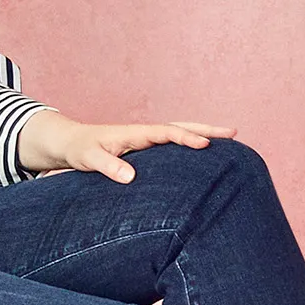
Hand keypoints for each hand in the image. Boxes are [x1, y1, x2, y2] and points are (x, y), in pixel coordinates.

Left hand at [14, 109, 223, 182]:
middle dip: (206, 130)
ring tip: (229, 141)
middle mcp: (144, 134)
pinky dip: (190, 145)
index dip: (186, 138)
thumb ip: (107, 166)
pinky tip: (204, 157)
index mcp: (135, 133)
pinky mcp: (146, 151)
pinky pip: (173, 146)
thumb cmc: (79, 150)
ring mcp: (146, 141)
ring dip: (202, 135)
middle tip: (234, 132)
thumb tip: (130, 177)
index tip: (206, 145)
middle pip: (181, 127)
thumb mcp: (88, 159)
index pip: (166, 132)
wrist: (70, 144)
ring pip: (180, 134)